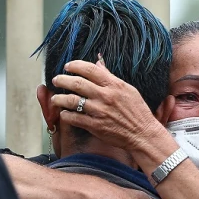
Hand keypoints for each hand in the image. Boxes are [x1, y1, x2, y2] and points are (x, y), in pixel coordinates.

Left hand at [51, 59, 172, 151]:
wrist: (143, 134)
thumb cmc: (137, 112)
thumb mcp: (128, 90)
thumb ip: (110, 77)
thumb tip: (99, 63)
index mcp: (114, 85)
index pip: (90, 69)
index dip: (75, 65)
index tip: (67, 66)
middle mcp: (105, 96)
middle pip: (77, 83)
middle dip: (62, 80)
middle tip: (56, 80)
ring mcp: (99, 111)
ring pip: (72, 101)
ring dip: (59, 98)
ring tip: (55, 98)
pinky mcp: (95, 126)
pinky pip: (74, 118)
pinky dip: (66, 115)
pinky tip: (64, 114)